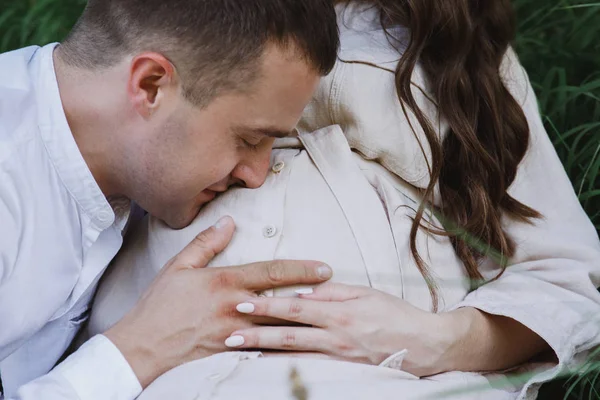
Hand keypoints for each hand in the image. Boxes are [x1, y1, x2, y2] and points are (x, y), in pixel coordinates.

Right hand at [104, 216, 332, 387]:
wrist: (142, 347)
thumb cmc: (159, 306)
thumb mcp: (178, 267)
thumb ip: (206, 243)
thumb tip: (228, 222)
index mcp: (225, 282)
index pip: (272, 272)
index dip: (301, 269)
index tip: (324, 268)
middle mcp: (235, 308)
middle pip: (284, 301)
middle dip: (313, 297)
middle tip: (337, 293)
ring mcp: (236, 333)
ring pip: (279, 327)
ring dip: (304, 321)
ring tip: (327, 317)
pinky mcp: (232, 353)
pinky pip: (264, 348)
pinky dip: (284, 346)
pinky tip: (301, 345)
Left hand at [224, 282, 451, 375]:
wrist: (424, 345)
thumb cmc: (395, 314)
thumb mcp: (366, 292)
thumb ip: (334, 291)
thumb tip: (305, 290)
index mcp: (339, 312)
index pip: (295, 307)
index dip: (267, 305)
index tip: (243, 302)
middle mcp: (335, 337)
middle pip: (288, 335)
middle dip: (256, 334)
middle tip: (229, 332)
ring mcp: (338, 358)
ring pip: (294, 356)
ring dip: (265, 354)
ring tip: (240, 352)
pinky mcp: (343, 372)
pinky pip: (310, 369)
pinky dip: (287, 368)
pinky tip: (269, 367)